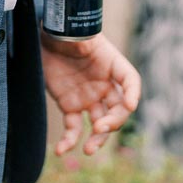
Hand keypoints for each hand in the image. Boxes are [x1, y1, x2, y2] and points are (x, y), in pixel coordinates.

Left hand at [41, 33, 141, 155]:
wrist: (49, 36)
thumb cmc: (68, 31)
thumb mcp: (76, 33)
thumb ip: (81, 43)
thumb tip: (83, 49)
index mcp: (112, 66)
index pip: (130, 81)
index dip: (133, 94)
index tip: (130, 106)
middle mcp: (105, 85)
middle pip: (118, 109)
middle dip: (112, 122)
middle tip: (99, 128)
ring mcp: (89, 97)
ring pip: (100, 123)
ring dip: (97, 138)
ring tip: (88, 150)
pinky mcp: (70, 106)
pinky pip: (74, 127)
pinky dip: (69, 140)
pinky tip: (61, 150)